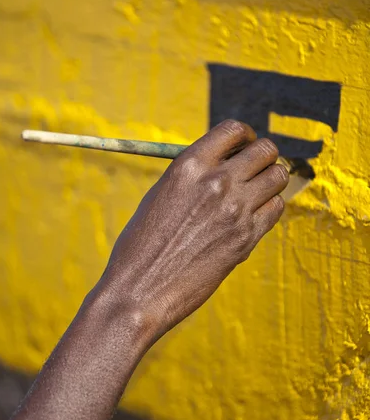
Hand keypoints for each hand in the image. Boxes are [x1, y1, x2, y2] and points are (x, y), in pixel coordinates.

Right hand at [99, 120, 288, 338]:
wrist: (140, 290)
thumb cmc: (141, 244)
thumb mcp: (161, 195)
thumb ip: (193, 175)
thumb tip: (222, 163)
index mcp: (189, 165)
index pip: (233, 129)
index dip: (245, 135)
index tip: (243, 146)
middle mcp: (216, 182)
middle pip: (266, 150)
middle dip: (263, 155)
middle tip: (253, 169)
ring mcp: (235, 210)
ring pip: (278, 176)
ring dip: (270, 180)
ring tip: (255, 192)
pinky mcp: (246, 238)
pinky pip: (276, 208)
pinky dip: (269, 207)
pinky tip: (252, 215)